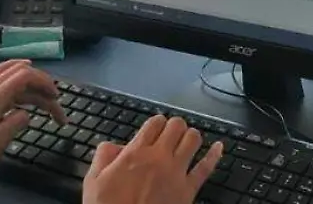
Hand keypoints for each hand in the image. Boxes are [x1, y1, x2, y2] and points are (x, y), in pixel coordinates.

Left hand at [0, 59, 66, 183]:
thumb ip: (15, 123)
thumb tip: (26, 114)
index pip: (23, 75)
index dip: (44, 81)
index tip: (56, 97)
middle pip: (18, 71)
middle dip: (41, 82)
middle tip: (55, 101)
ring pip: (9, 73)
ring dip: (30, 81)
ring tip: (45, 93)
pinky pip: (0, 79)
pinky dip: (16, 79)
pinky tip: (23, 88)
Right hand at [83, 115, 222, 203]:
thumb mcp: (94, 181)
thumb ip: (103, 157)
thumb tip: (111, 146)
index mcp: (136, 153)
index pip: (155, 122)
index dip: (156, 123)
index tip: (155, 129)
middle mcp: (159, 158)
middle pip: (177, 126)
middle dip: (174, 127)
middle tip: (170, 134)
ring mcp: (177, 173)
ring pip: (193, 139)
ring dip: (190, 136)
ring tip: (186, 140)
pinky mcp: (188, 190)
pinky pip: (206, 167)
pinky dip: (214, 155)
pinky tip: (218, 147)